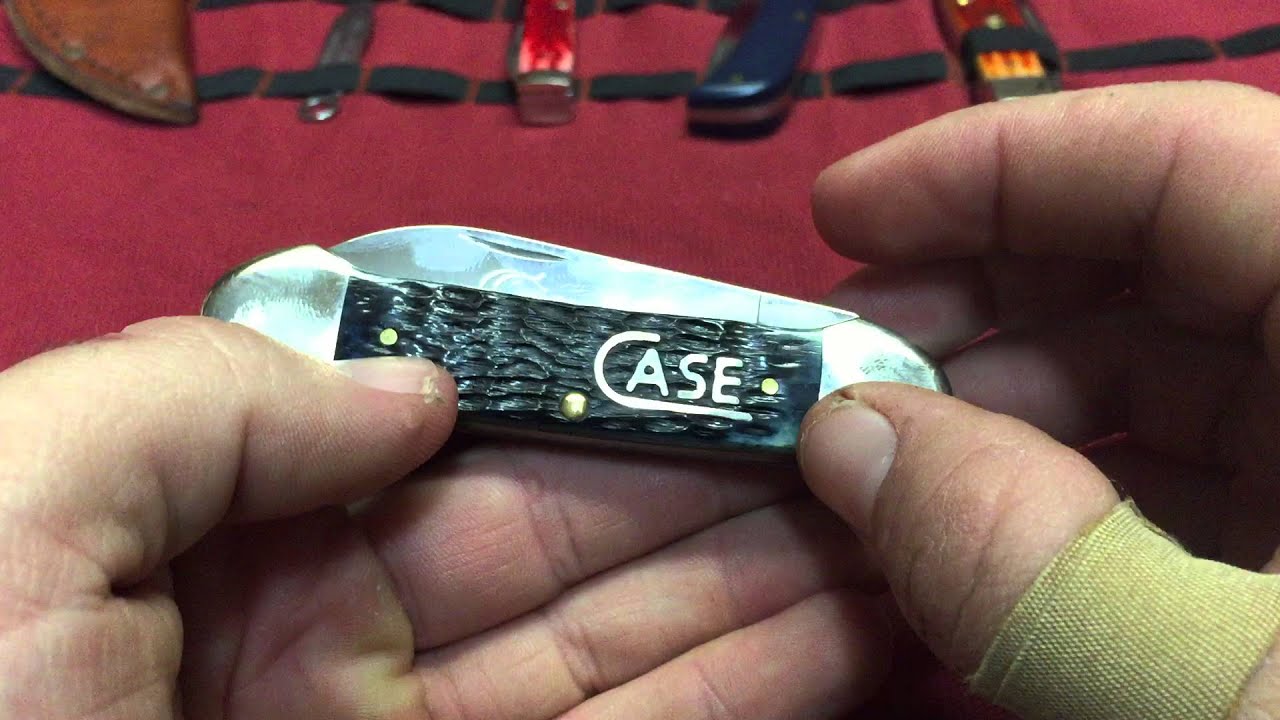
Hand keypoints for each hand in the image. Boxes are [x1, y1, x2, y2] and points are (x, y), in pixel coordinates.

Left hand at [0, 317, 889, 719]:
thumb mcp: (26, 501)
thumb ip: (214, 395)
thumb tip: (418, 388)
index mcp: (245, 546)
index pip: (471, 449)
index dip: (611, 402)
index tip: (734, 363)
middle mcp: (350, 648)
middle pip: (582, 549)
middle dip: (725, 490)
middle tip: (867, 435)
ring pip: (637, 654)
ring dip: (773, 586)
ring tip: (898, 520)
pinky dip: (754, 692)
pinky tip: (849, 629)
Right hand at [799, 80, 1279, 714]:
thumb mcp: (1224, 708)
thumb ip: (1029, 567)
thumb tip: (849, 437)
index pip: (1202, 165)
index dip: (1003, 162)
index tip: (843, 214)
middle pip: (1161, 262)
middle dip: (976, 298)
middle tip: (837, 372)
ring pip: (1154, 376)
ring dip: (994, 405)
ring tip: (871, 465)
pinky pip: (1167, 484)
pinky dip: (1047, 495)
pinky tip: (953, 533)